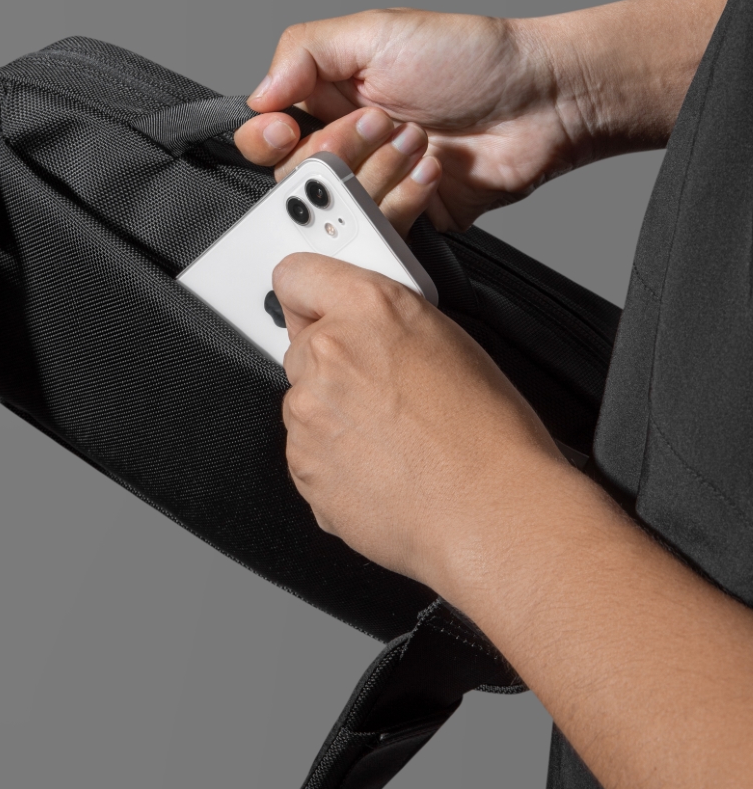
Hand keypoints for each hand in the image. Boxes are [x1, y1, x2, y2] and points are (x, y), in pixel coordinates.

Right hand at [234, 0, 736, 231]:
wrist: (542, 100)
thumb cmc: (470, 56)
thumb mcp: (376, 30)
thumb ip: (304, 51)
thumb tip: (257, 95)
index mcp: (329, 93)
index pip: (267, 128)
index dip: (268, 135)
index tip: (286, 130)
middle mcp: (345, 140)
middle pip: (293, 174)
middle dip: (332, 153)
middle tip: (377, 125)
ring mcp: (375, 180)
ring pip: (334, 206)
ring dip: (375, 172)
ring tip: (418, 141)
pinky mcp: (406, 216)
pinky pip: (378, 229)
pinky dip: (403, 200)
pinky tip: (433, 170)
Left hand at [274, 252, 565, 589]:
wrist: (492, 513)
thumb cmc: (489, 436)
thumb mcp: (449, 339)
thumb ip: (387, 322)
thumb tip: (366, 328)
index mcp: (368, 308)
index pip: (297, 274)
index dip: (310, 292)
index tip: (316, 302)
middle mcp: (327, 354)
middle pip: (303, 345)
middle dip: (335, 363)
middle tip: (385, 390)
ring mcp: (307, 412)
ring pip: (306, 402)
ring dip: (335, 414)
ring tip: (395, 438)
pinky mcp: (301, 464)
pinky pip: (308, 451)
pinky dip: (335, 459)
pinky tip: (384, 467)